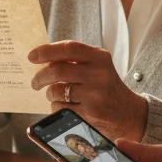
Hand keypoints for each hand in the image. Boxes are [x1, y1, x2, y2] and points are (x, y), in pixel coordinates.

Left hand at [29, 41, 148, 144]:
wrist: (129, 113)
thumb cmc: (106, 88)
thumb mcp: (97, 68)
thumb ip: (75, 61)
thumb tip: (43, 61)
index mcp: (99, 57)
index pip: (69, 48)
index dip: (47, 51)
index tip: (32, 56)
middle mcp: (99, 73)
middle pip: (58, 70)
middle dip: (40, 77)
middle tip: (35, 83)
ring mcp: (95, 94)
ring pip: (56, 91)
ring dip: (50, 95)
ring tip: (56, 96)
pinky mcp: (90, 112)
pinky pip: (61, 108)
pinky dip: (57, 108)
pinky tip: (66, 108)